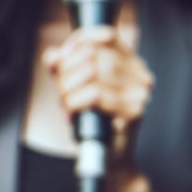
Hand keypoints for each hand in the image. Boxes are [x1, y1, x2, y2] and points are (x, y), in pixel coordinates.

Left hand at [43, 25, 153, 175]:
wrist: (109, 156)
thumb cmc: (93, 119)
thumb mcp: (73, 87)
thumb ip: (61, 67)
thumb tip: (52, 55)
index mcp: (128, 61)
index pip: (105, 35)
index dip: (78, 42)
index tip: (63, 58)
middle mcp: (138, 72)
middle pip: (92, 55)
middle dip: (66, 73)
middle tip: (61, 91)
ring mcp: (139, 91)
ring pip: (91, 73)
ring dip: (68, 90)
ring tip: (66, 103)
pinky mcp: (134, 111)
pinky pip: (95, 94)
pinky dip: (76, 102)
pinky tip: (73, 111)